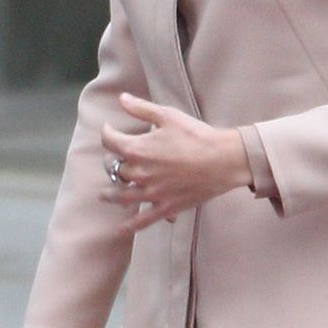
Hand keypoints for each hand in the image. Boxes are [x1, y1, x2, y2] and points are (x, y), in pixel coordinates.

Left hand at [98, 93, 251, 230]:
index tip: (109, 129)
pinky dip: (130, 226)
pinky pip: (144, 220)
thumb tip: (121, 98)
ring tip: (103, 194)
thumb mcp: (167, 115)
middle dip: (111, 161)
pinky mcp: (166, 207)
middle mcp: (140, 173)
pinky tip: (120, 230)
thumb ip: (141, 108)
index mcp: (138, 149)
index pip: (111, 141)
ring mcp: (152, 192)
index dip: (107, 132)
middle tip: (114, 158)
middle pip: (115, 169)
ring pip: (122, 196)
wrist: (223, 160)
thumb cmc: (196, 135)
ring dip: (111, 194)